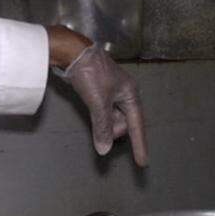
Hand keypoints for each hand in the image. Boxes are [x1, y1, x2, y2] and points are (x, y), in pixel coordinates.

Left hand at [61, 44, 148, 166]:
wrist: (72, 52)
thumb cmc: (90, 74)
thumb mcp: (98, 102)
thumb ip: (102, 127)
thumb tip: (104, 150)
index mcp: (130, 94)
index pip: (137, 126)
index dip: (140, 145)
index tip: (142, 163)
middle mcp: (125, 94)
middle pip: (124, 123)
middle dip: (113, 128)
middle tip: (99, 118)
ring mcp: (112, 92)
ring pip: (112, 118)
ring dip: (105, 122)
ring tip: (94, 108)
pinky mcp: (99, 91)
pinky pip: (103, 111)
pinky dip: (99, 117)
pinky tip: (93, 116)